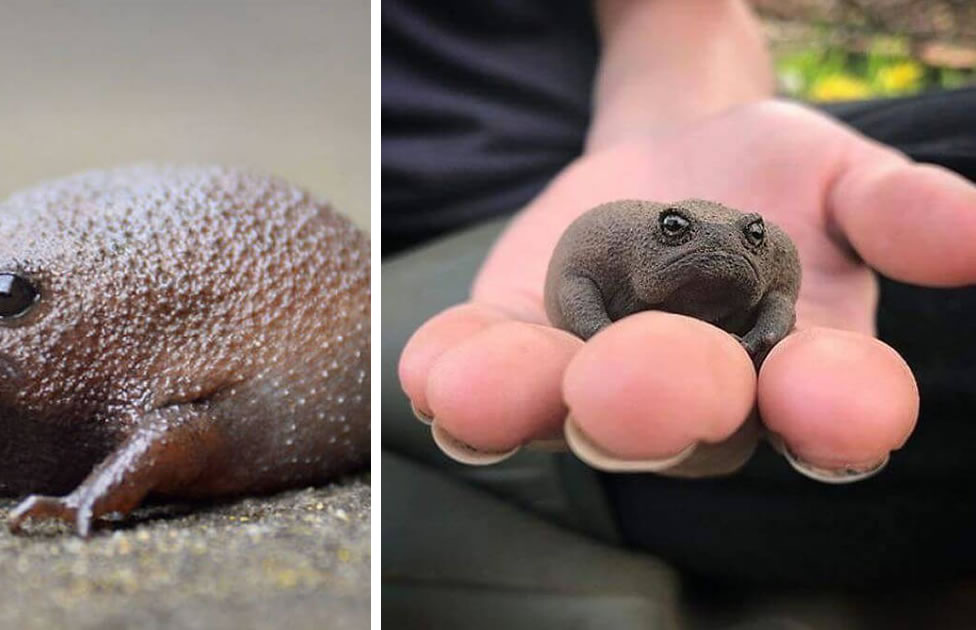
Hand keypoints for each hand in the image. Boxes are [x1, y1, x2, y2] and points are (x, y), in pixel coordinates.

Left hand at [400, 100, 974, 476]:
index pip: (827, 410)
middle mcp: (694, 403)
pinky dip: (453, 379)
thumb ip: (895, 209)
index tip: (845, 403)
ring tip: (486, 387)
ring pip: (562, 416)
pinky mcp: (513, 353)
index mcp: (793, 373)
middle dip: (661, 403)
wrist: (669, 166)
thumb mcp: (837, 179)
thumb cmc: (766, 186)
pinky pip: (477, 380)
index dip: (838, 411)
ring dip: (525, 405)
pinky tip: (437, 371)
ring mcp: (592, 385)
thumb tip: (971, 233)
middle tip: (635, 381)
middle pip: (684, 426)